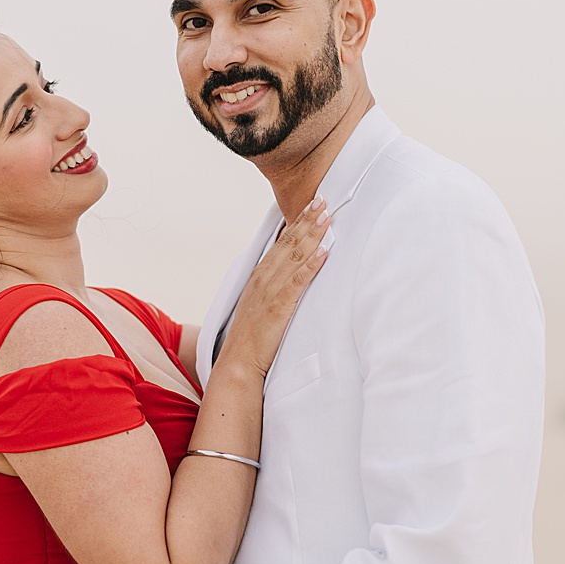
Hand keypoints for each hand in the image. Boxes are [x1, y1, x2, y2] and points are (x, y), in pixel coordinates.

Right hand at [219, 195, 330, 377]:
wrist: (238, 363)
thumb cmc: (251, 338)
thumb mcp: (260, 305)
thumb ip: (274, 286)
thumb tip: (290, 273)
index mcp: (259, 277)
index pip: (280, 243)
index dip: (297, 223)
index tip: (312, 205)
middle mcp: (263, 280)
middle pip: (288, 244)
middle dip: (307, 221)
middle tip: (322, 200)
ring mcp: (269, 293)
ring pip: (293, 258)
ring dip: (311, 236)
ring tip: (326, 218)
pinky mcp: (278, 309)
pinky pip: (297, 284)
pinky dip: (310, 267)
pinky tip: (323, 253)